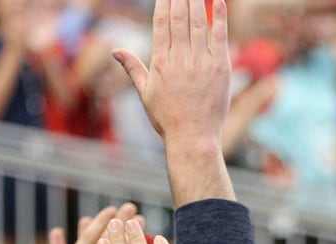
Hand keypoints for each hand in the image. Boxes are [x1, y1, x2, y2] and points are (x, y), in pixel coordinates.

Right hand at [113, 0, 230, 149]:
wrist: (193, 138)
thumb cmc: (168, 119)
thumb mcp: (145, 93)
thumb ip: (133, 68)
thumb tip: (115, 50)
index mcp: (160, 62)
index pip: (161, 23)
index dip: (163, 3)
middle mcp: (180, 58)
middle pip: (179, 18)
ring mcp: (201, 62)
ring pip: (199, 23)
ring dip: (197, 1)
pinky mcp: (221, 68)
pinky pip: (220, 36)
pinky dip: (220, 17)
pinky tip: (218, 0)